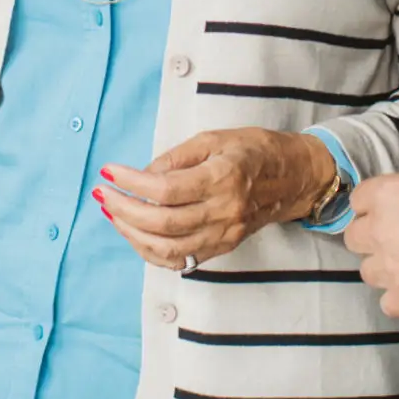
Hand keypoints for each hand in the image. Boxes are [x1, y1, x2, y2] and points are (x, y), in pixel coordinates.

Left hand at [94, 129, 336, 270]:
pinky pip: (180, 260)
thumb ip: (176, 157)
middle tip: (103, 194)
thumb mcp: (215, 138)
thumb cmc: (255, 150)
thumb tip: (141, 174)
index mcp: (223, 177)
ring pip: (168, 248)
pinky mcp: (223, 247)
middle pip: (163, 223)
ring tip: (113, 213)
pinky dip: (151, 251)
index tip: (109, 171)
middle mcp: (225, 211)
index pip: (165, 189)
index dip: (131, 183)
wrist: (295, 177)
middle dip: (124, 210)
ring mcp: (224, 234)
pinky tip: (135, 233)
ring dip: (133, 234)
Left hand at [345, 165, 398, 316]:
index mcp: (386, 194)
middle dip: (371, 236)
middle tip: (397, 236)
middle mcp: (380, 231)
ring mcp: (391, 268)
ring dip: (383, 267)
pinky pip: (388, 304)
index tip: (388, 207)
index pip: (358, 199)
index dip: (373, 204)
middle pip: (355, 237)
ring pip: (367, 271)